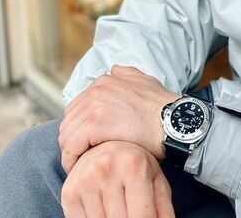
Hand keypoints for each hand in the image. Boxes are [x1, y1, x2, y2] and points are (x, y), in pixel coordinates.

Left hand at [59, 65, 176, 172]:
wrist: (174, 121)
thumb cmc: (162, 107)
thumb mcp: (145, 81)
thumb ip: (127, 75)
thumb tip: (114, 70)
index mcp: (104, 81)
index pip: (77, 108)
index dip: (79, 129)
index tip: (87, 144)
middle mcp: (96, 89)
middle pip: (69, 121)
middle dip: (73, 141)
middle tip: (83, 158)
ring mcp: (94, 105)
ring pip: (66, 135)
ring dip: (71, 152)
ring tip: (81, 166)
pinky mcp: (94, 124)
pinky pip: (71, 147)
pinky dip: (71, 161)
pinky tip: (80, 169)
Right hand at [61, 140, 174, 217]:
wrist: (106, 146)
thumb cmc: (136, 166)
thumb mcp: (155, 180)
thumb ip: (163, 207)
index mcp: (133, 165)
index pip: (141, 216)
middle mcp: (107, 169)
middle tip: (130, 211)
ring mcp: (86, 180)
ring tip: (118, 210)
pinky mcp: (69, 192)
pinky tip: (103, 212)